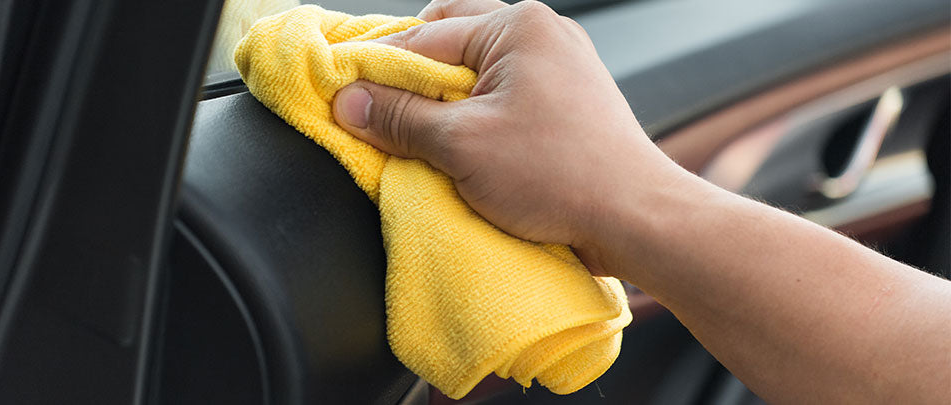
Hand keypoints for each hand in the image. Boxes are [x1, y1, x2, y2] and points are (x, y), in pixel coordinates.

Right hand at [333, 0, 690, 277]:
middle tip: (381, 116)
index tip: (344, 99)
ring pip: (478, 73)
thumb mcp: (462, 146)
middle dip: (414, 82)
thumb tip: (350, 102)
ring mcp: (560, 65)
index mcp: (517, 27)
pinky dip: (477, 115)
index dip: (378, 73)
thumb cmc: (562, 175)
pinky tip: (462, 146)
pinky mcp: (568, 100)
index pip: (423, 41)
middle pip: (451, 46)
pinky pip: (506, 95)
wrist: (636, 217)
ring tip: (422, 138)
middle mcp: (542, 34)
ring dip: (445, 102)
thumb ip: (400, 119)